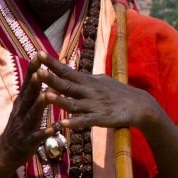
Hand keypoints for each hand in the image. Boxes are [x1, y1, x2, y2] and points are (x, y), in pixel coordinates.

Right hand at [0, 59, 51, 169]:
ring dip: (39, 104)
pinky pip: (38, 136)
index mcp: (21, 103)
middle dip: (34, 83)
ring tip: (47, 94)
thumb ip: (33, 94)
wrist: (7, 152)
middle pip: (28, 96)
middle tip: (41, 70)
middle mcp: (20, 112)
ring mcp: (23, 127)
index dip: (32, 70)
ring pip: (32, 114)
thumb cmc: (21, 127)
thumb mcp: (24, 108)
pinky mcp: (28, 141)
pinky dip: (45, 132)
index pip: (27, 83)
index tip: (38, 55)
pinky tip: (53, 128)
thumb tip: (44, 75)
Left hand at [34, 52, 162, 135]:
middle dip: (51, 78)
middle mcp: (88, 91)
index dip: (52, 63)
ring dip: (59, 100)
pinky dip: (74, 122)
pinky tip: (63, 123)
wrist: (140, 106)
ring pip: (73, 103)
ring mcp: (93, 105)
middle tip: (37, 70)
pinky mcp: (100, 118)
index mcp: (87, 81)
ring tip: (46, 95)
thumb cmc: (118, 93)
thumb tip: (70, 71)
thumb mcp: (101, 81)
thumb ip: (84, 78)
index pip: (66, 70)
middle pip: (66, 84)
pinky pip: (85, 121)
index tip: (38, 54)